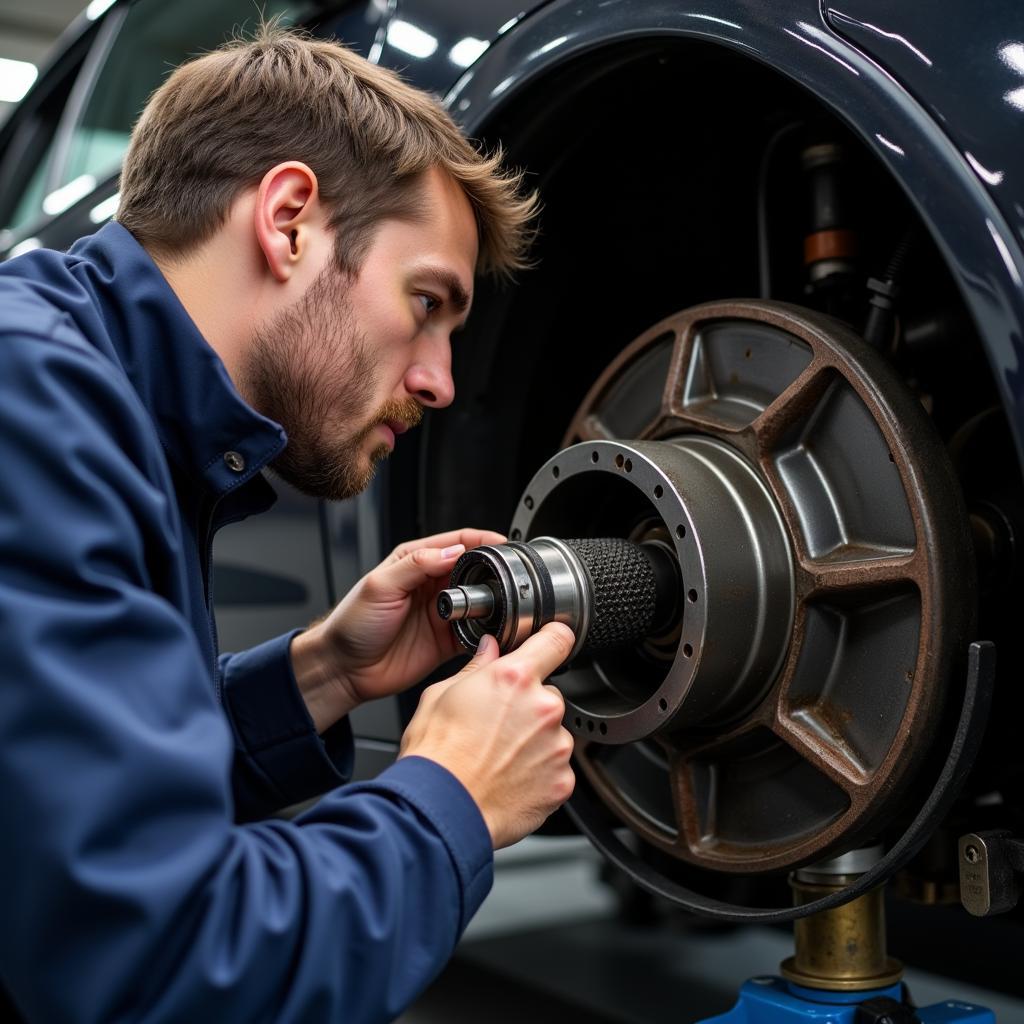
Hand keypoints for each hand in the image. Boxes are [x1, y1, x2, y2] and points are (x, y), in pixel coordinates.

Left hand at [290, 528, 505, 730]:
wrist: (344, 669)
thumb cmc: (352, 624)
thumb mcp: (380, 586)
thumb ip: (417, 565)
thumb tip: (454, 551)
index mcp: (416, 562)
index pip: (457, 543)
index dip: (482, 541)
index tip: (502, 544)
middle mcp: (432, 585)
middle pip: (475, 571)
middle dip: (494, 572)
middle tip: (507, 578)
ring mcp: (442, 613)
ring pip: (480, 602)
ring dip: (494, 603)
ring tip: (505, 604)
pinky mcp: (447, 641)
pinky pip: (476, 634)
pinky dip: (488, 632)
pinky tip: (493, 630)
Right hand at [399, 622, 575, 848]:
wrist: (440, 810)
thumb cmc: (435, 755)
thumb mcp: (441, 695)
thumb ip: (476, 668)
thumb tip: (489, 650)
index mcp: (515, 678)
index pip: (556, 640)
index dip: (554, 638)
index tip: (553, 642)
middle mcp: (543, 708)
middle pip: (548, 695)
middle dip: (529, 706)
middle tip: (498, 726)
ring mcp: (557, 747)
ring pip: (553, 734)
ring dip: (535, 741)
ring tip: (499, 757)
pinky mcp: (562, 781)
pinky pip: (556, 768)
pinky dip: (540, 773)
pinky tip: (510, 778)